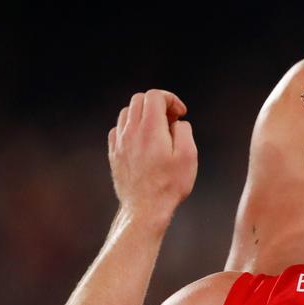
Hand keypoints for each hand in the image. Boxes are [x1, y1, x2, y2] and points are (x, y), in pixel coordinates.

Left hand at [108, 89, 196, 223]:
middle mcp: (131, 131)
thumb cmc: (169, 185)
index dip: (171, 99)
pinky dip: (131, 128)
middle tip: (171, 119)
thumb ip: (184, 131)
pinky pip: (118, 129)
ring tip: (158, 129)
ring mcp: (119, 142)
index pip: (155, 96)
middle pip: (139, 99)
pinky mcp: (114, 154)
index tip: (181, 113)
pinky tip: (142, 141)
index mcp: (150, 128)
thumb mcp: (189, 156)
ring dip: (143, 114)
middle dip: (158, 103)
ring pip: (126, 112)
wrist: (145, 208)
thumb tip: (178, 123)